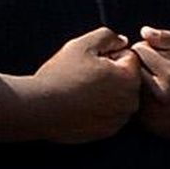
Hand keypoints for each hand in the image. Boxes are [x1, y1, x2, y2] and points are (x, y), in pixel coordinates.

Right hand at [22, 27, 143, 142]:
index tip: (90, 61)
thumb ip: (108, 36)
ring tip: (80, 90)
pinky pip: (108, 114)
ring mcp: (118, 120)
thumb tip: (122, 41)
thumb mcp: (82, 45)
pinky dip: (98, 108)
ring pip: (117, 97)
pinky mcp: (106, 132)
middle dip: (111, 74)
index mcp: (129, 79)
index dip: (108, 53)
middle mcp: (130, 102)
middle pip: (126, 79)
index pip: (129, 57)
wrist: (40, 108)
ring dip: (105, 92)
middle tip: (83, 75)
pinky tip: (79, 105)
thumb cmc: (60, 76)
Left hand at [130, 26, 169, 138]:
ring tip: (151, 79)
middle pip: (131, 68)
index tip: (151, 51)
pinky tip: (152, 95)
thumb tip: (143, 31)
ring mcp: (155, 111)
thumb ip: (169, 38)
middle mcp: (163, 92)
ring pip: (130, 86)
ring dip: (136, 80)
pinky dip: (138, 97)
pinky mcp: (149, 124)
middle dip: (137, 63)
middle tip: (149, 66)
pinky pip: (133, 103)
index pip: (140, 50)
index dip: (144, 47)